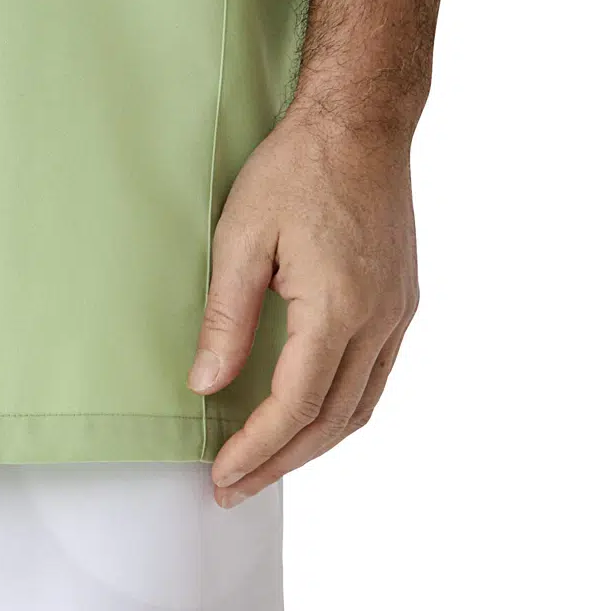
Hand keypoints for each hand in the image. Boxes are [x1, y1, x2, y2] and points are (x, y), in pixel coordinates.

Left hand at [189, 99, 420, 501]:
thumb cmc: (298, 167)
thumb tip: (208, 385)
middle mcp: (379, 321)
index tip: (222, 476)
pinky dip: (339, 411)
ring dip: (312, 445)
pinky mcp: (401, 302)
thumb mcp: (241, 237)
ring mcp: (397, 314)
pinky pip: (374, 378)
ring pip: (360, 407)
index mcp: (339, 308)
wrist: (363, 122)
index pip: (295, 406)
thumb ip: (226, 318)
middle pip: (331, 421)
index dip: (256, 450)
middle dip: (280, 462)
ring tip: (266, 465)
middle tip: (233, 489)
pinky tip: (308, 418)